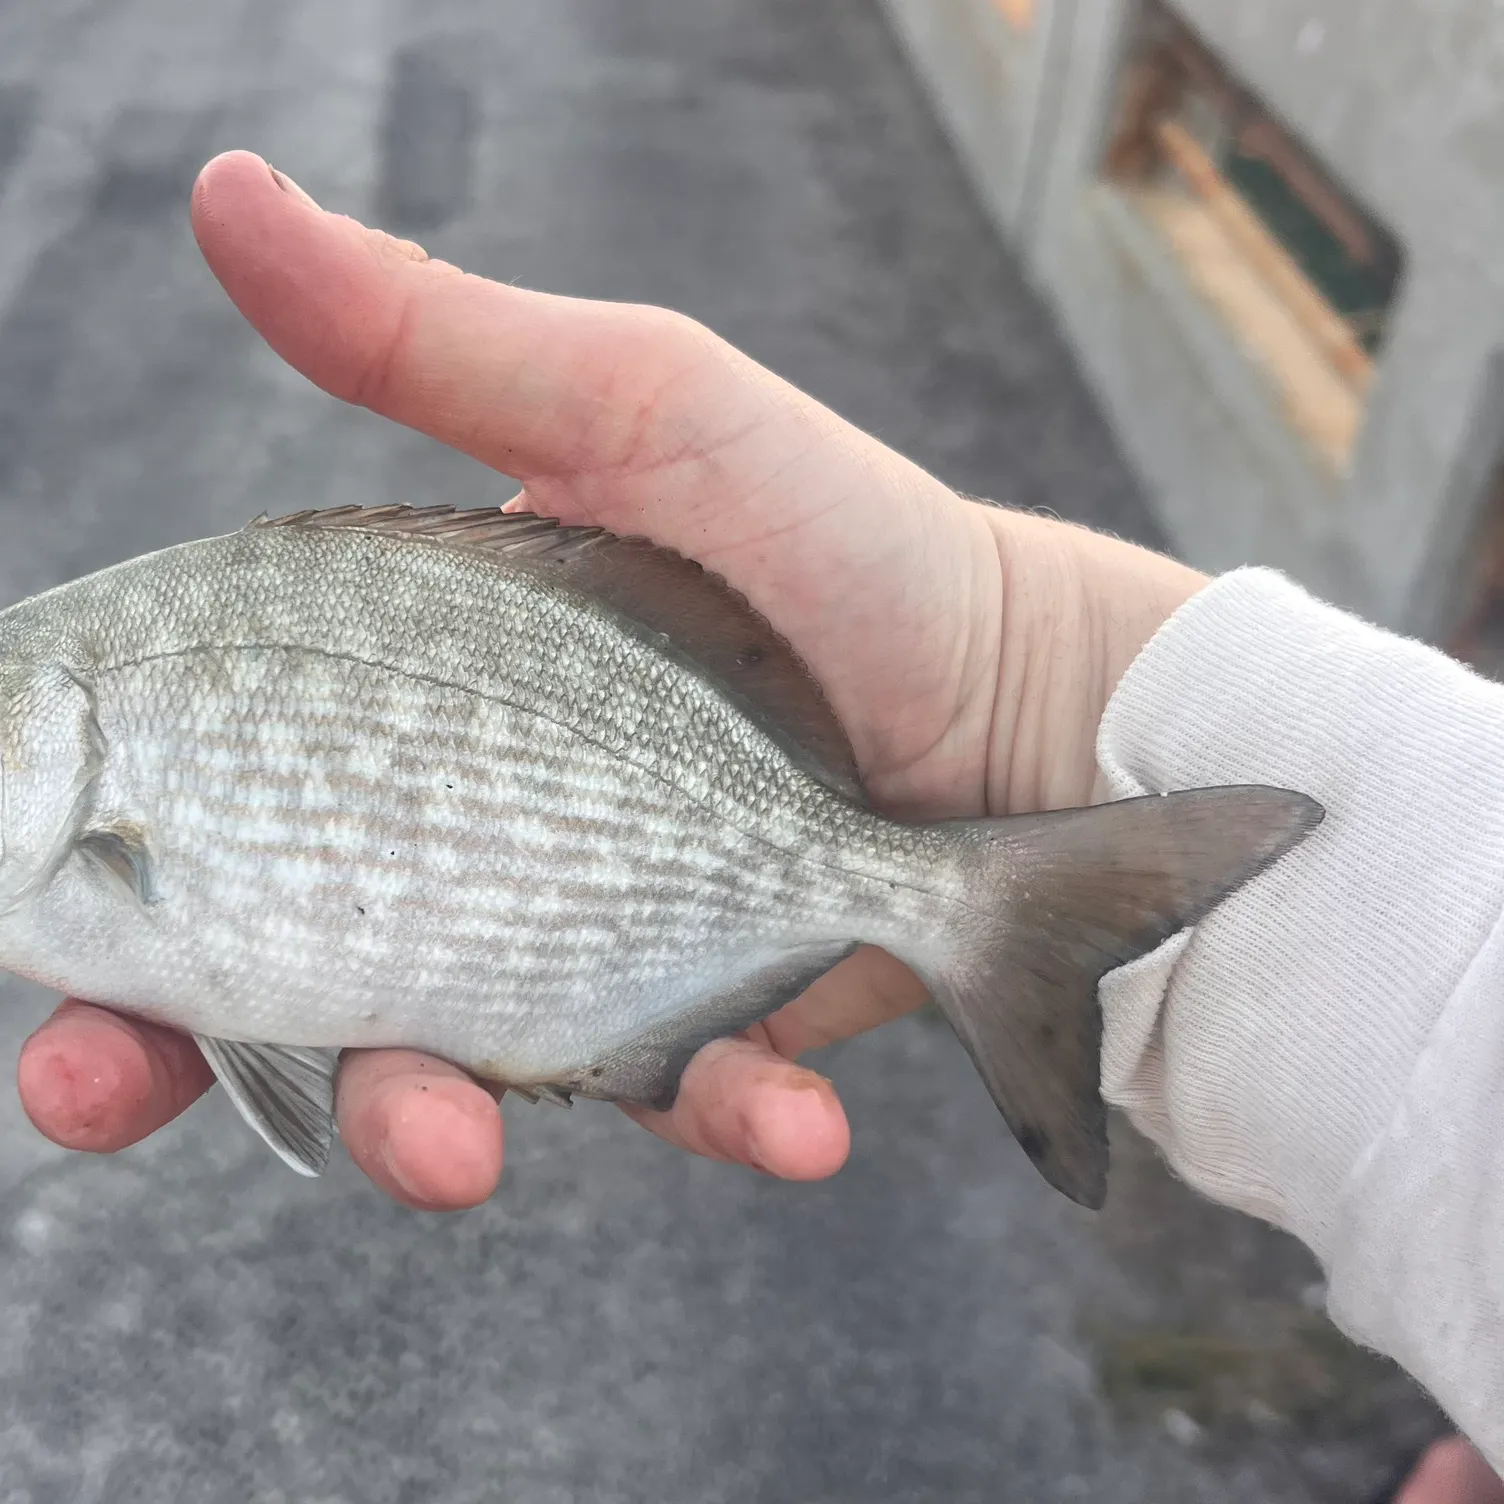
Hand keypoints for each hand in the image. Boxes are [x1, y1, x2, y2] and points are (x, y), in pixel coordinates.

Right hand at [16, 152, 1204, 1209]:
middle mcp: (468, 844)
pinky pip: (681, 1101)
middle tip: (105, 1093)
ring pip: (450, 1072)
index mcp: (411, 713)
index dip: (94, 886)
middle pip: (274, 970)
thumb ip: (432, 342)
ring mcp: (578, 946)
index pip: (209, 802)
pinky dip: (726, 1122)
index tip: (37, 942)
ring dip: (424, 1129)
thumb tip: (225, 195)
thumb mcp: (636, 402)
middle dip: (174, 1054)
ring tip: (465, 1148)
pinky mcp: (705, 1021)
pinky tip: (792, 1121)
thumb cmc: (824, 528)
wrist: (1002, 679)